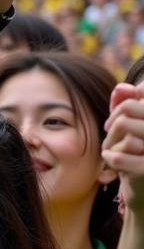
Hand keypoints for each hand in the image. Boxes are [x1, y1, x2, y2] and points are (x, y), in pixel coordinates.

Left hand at [103, 82, 143, 211]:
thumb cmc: (136, 154)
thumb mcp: (131, 128)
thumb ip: (127, 105)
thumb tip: (121, 87)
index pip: (138, 98)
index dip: (121, 107)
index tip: (116, 119)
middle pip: (127, 112)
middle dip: (112, 124)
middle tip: (110, 136)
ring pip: (124, 133)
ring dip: (110, 143)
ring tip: (112, 151)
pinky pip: (119, 157)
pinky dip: (110, 158)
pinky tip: (111, 161)